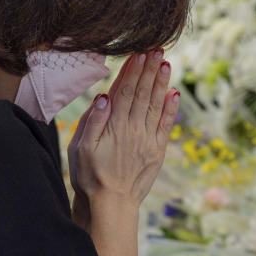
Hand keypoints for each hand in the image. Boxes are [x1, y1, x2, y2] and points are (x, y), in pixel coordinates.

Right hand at [68, 50, 178, 215]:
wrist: (110, 206)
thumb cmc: (89, 176)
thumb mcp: (81, 149)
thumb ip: (92, 121)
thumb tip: (104, 96)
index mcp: (114, 126)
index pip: (125, 91)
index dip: (133, 71)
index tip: (140, 52)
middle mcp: (134, 129)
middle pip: (142, 93)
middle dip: (149, 69)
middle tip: (157, 49)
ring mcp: (147, 139)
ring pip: (156, 104)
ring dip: (161, 82)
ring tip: (165, 63)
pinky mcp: (157, 150)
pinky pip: (166, 125)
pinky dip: (171, 108)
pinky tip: (174, 93)